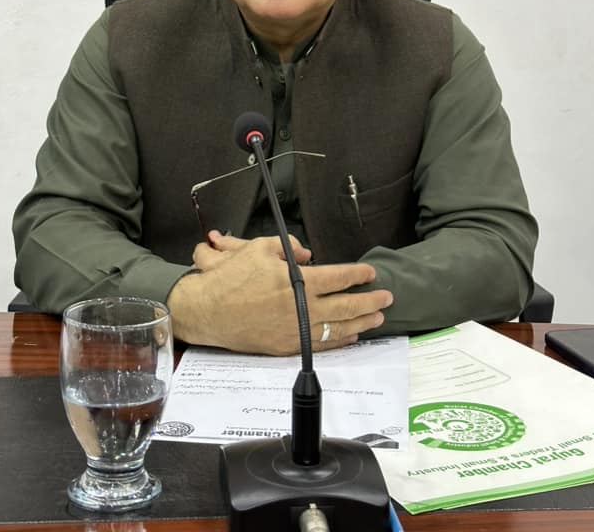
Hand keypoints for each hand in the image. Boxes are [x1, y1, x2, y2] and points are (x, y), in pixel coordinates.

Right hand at [167, 234, 392, 355]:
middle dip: (369, 301)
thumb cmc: (230, 277)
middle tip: (386, 298)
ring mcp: (294, 330)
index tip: (370, 273)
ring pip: (336, 328)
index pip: (337, 277)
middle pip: (345, 305)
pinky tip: (350, 336)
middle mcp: (299, 307)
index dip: (357, 275)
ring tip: (377, 318)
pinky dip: (338, 341)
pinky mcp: (285, 346)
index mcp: (295, 280)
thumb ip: (288, 246)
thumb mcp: (259, 248)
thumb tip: (307, 254)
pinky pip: (319, 345)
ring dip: (360, 323)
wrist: (207, 310)